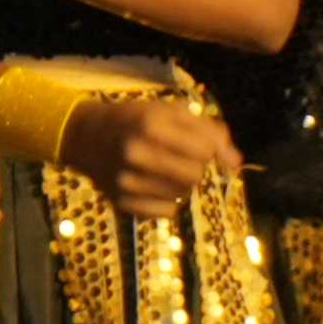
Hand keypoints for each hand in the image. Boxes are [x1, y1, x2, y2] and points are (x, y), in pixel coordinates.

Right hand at [62, 91, 232, 213]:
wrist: (86, 137)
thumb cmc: (135, 119)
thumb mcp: (170, 111)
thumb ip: (209, 131)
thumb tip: (236, 163)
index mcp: (151, 125)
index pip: (205, 149)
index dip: (210, 148)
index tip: (201, 144)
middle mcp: (137, 154)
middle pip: (195, 175)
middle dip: (197, 166)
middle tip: (183, 157)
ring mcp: (127, 181)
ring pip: (183, 194)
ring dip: (183, 183)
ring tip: (165, 168)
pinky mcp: (123, 203)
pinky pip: (168, 211)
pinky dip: (168, 200)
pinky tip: (154, 184)